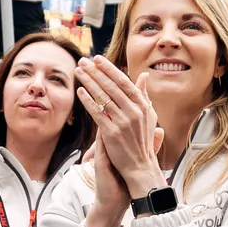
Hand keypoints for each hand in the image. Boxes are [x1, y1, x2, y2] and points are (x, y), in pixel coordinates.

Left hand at [76, 58, 162, 198]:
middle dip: (96, 71)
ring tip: (78, 71)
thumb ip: (144, 95)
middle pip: (111, 86)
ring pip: (102, 97)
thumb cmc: (143, 141)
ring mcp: (123, 122)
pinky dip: (88, 100)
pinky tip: (79, 91)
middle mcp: (134, 112)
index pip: (124, 81)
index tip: (98, 59)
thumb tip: (144, 76)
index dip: (110, 69)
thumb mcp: (149, 116)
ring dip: (89, 82)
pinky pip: (97, 112)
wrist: (140, 167)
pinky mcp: (111, 133)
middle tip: (83, 60)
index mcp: (143, 106)